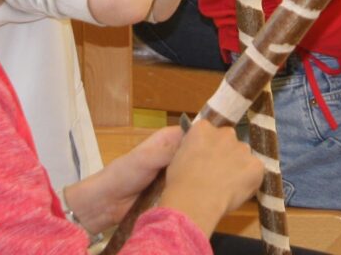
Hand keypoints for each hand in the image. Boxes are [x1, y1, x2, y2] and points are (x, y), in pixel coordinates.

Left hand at [61, 121, 255, 236]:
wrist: (104, 204)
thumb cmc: (122, 174)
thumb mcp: (145, 157)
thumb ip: (169, 150)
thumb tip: (197, 141)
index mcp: (171, 140)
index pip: (200, 134)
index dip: (215, 138)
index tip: (232, 145)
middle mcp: (177, 155)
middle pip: (204, 155)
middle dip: (217, 160)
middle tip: (236, 165)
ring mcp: (177, 176)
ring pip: (201, 174)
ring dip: (211, 178)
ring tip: (231, 180)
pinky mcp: (176, 194)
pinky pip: (193, 191)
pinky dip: (202, 194)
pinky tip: (217, 196)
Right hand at [157, 121, 263, 238]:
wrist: (195, 200)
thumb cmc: (180, 183)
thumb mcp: (178, 158)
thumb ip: (193, 150)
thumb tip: (198, 155)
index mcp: (203, 128)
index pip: (209, 132)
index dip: (208, 147)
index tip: (204, 160)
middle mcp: (226, 133)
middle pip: (229, 140)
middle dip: (225, 153)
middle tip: (217, 173)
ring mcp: (243, 148)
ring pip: (243, 156)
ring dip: (238, 166)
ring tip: (227, 186)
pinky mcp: (256, 165)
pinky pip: (255, 172)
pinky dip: (249, 181)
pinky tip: (237, 192)